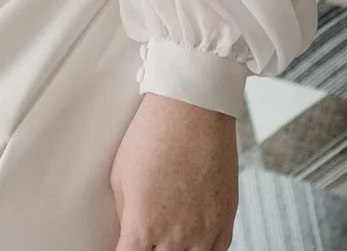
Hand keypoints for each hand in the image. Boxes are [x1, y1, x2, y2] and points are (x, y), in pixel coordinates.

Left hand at [111, 94, 237, 250]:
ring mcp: (204, 230)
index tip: (122, 249)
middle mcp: (176, 235)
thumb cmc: (153, 135)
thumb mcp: (121, 176)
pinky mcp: (225, 219)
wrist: (192, 110)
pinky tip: (191, 246)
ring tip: (166, 241)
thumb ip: (126, 214)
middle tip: (145, 240)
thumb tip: (128, 231)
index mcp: (143, 225)